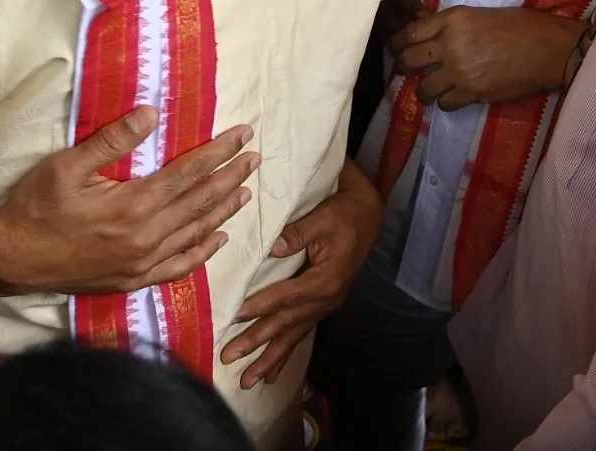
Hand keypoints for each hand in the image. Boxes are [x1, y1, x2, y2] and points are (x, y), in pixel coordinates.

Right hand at [0, 106, 258, 295]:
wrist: (12, 259)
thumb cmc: (36, 207)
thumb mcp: (67, 165)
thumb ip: (112, 140)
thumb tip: (151, 113)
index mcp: (134, 205)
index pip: (189, 173)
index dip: (219, 152)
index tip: (242, 135)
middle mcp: (147, 237)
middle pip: (200, 201)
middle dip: (229, 176)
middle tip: (254, 157)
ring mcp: (142, 263)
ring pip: (195, 233)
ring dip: (223, 210)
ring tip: (244, 191)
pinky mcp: (133, 279)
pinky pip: (179, 266)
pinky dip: (202, 251)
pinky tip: (217, 239)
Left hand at [220, 161, 380, 387]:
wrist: (366, 218)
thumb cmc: (343, 214)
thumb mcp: (323, 217)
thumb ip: (298, 232)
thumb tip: (272, 247)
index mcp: (326, 279)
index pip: (288, 295)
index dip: (262, 305)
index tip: (236, 315)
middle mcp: (326, 299)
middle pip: (286, 324)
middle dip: (257, 342)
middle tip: (229, 356)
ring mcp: (324, 306)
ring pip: (292, 336)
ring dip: (268, 359)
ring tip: (247, 381)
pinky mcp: (319, 306)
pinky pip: (299, 334)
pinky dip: (284, 354)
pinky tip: (270, 374)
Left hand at [390, 6, 584, 109]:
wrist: (547, 48)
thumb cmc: (519, 26)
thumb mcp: (478, 14)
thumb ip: (450, 25)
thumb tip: (426, 34)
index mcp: (452, 19)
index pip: (409, 32)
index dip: (396, 43)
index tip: (394, 49)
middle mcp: (450, 43)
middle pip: (408, 60)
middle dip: (402, 68)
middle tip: (405, 72)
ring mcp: (459, 70)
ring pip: (424, 88)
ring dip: (424, 92)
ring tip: (429, 92)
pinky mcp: (472, 92)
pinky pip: (445, 103)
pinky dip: (446, 103)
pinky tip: (452, 98)